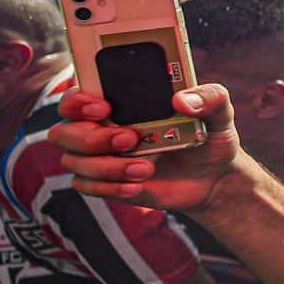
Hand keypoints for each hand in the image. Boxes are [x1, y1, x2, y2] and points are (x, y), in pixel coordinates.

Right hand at [47, 84, 244, 211]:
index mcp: (121, 102)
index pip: (76, 96)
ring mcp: (102, 157)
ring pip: (73, 161)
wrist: (214, 177)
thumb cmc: (208, 135)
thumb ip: (210, 97)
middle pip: (63, 131)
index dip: (78, 101)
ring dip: (107, 167)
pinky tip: (138, 186)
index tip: (104, 107)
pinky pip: (86, 186)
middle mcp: (102, 127)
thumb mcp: (220, 112)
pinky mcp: (107, 182)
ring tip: (146, 168)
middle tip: (130, 139)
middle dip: (92, 137)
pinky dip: (109, 188)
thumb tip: (182, 100)